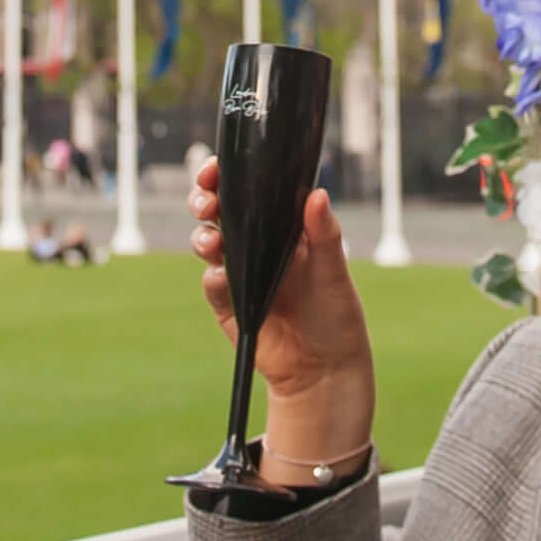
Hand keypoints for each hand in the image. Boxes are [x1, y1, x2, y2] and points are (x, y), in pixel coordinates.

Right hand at [190, 162, 375, 479]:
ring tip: (213, 243)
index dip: (229, 176)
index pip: (251, 191)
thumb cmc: (337, 316)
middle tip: (207, 202)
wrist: (324, 371)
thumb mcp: (334, 273)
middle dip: (204, 200)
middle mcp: (257, 245)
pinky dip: (213, 278)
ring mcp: (240, 273)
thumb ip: (324, 235)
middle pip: (220, 211)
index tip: (215, 169)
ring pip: (208, 242)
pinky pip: (213, 284)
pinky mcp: (230, 304)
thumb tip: (317, 194)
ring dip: (203, 237)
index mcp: (284, 229)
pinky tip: (222, 279)